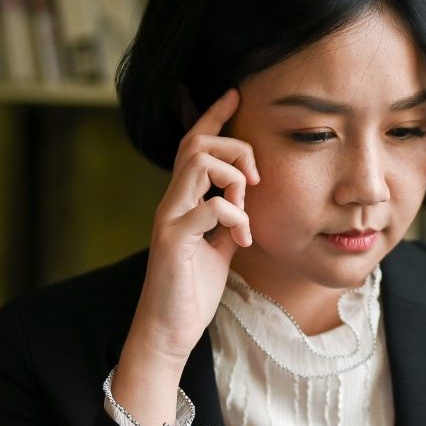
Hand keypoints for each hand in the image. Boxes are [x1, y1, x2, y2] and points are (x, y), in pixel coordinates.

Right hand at [113, 88, 257, 425]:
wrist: (169, 330)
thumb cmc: (192, 291)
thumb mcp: (219, 249)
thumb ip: (228, 221)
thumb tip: (245, 204)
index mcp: (183, 202)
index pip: (194, 145)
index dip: (213, 116)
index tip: (235, 94)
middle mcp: (172, 203)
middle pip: (197, 143)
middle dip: (235, 149)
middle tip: (256, 182)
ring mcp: (170, 220)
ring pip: (198, 163)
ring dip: (234, 178)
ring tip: (245, 211)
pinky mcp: (173, 242)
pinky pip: (209, 207)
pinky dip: (235, 216)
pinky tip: (241, 240)